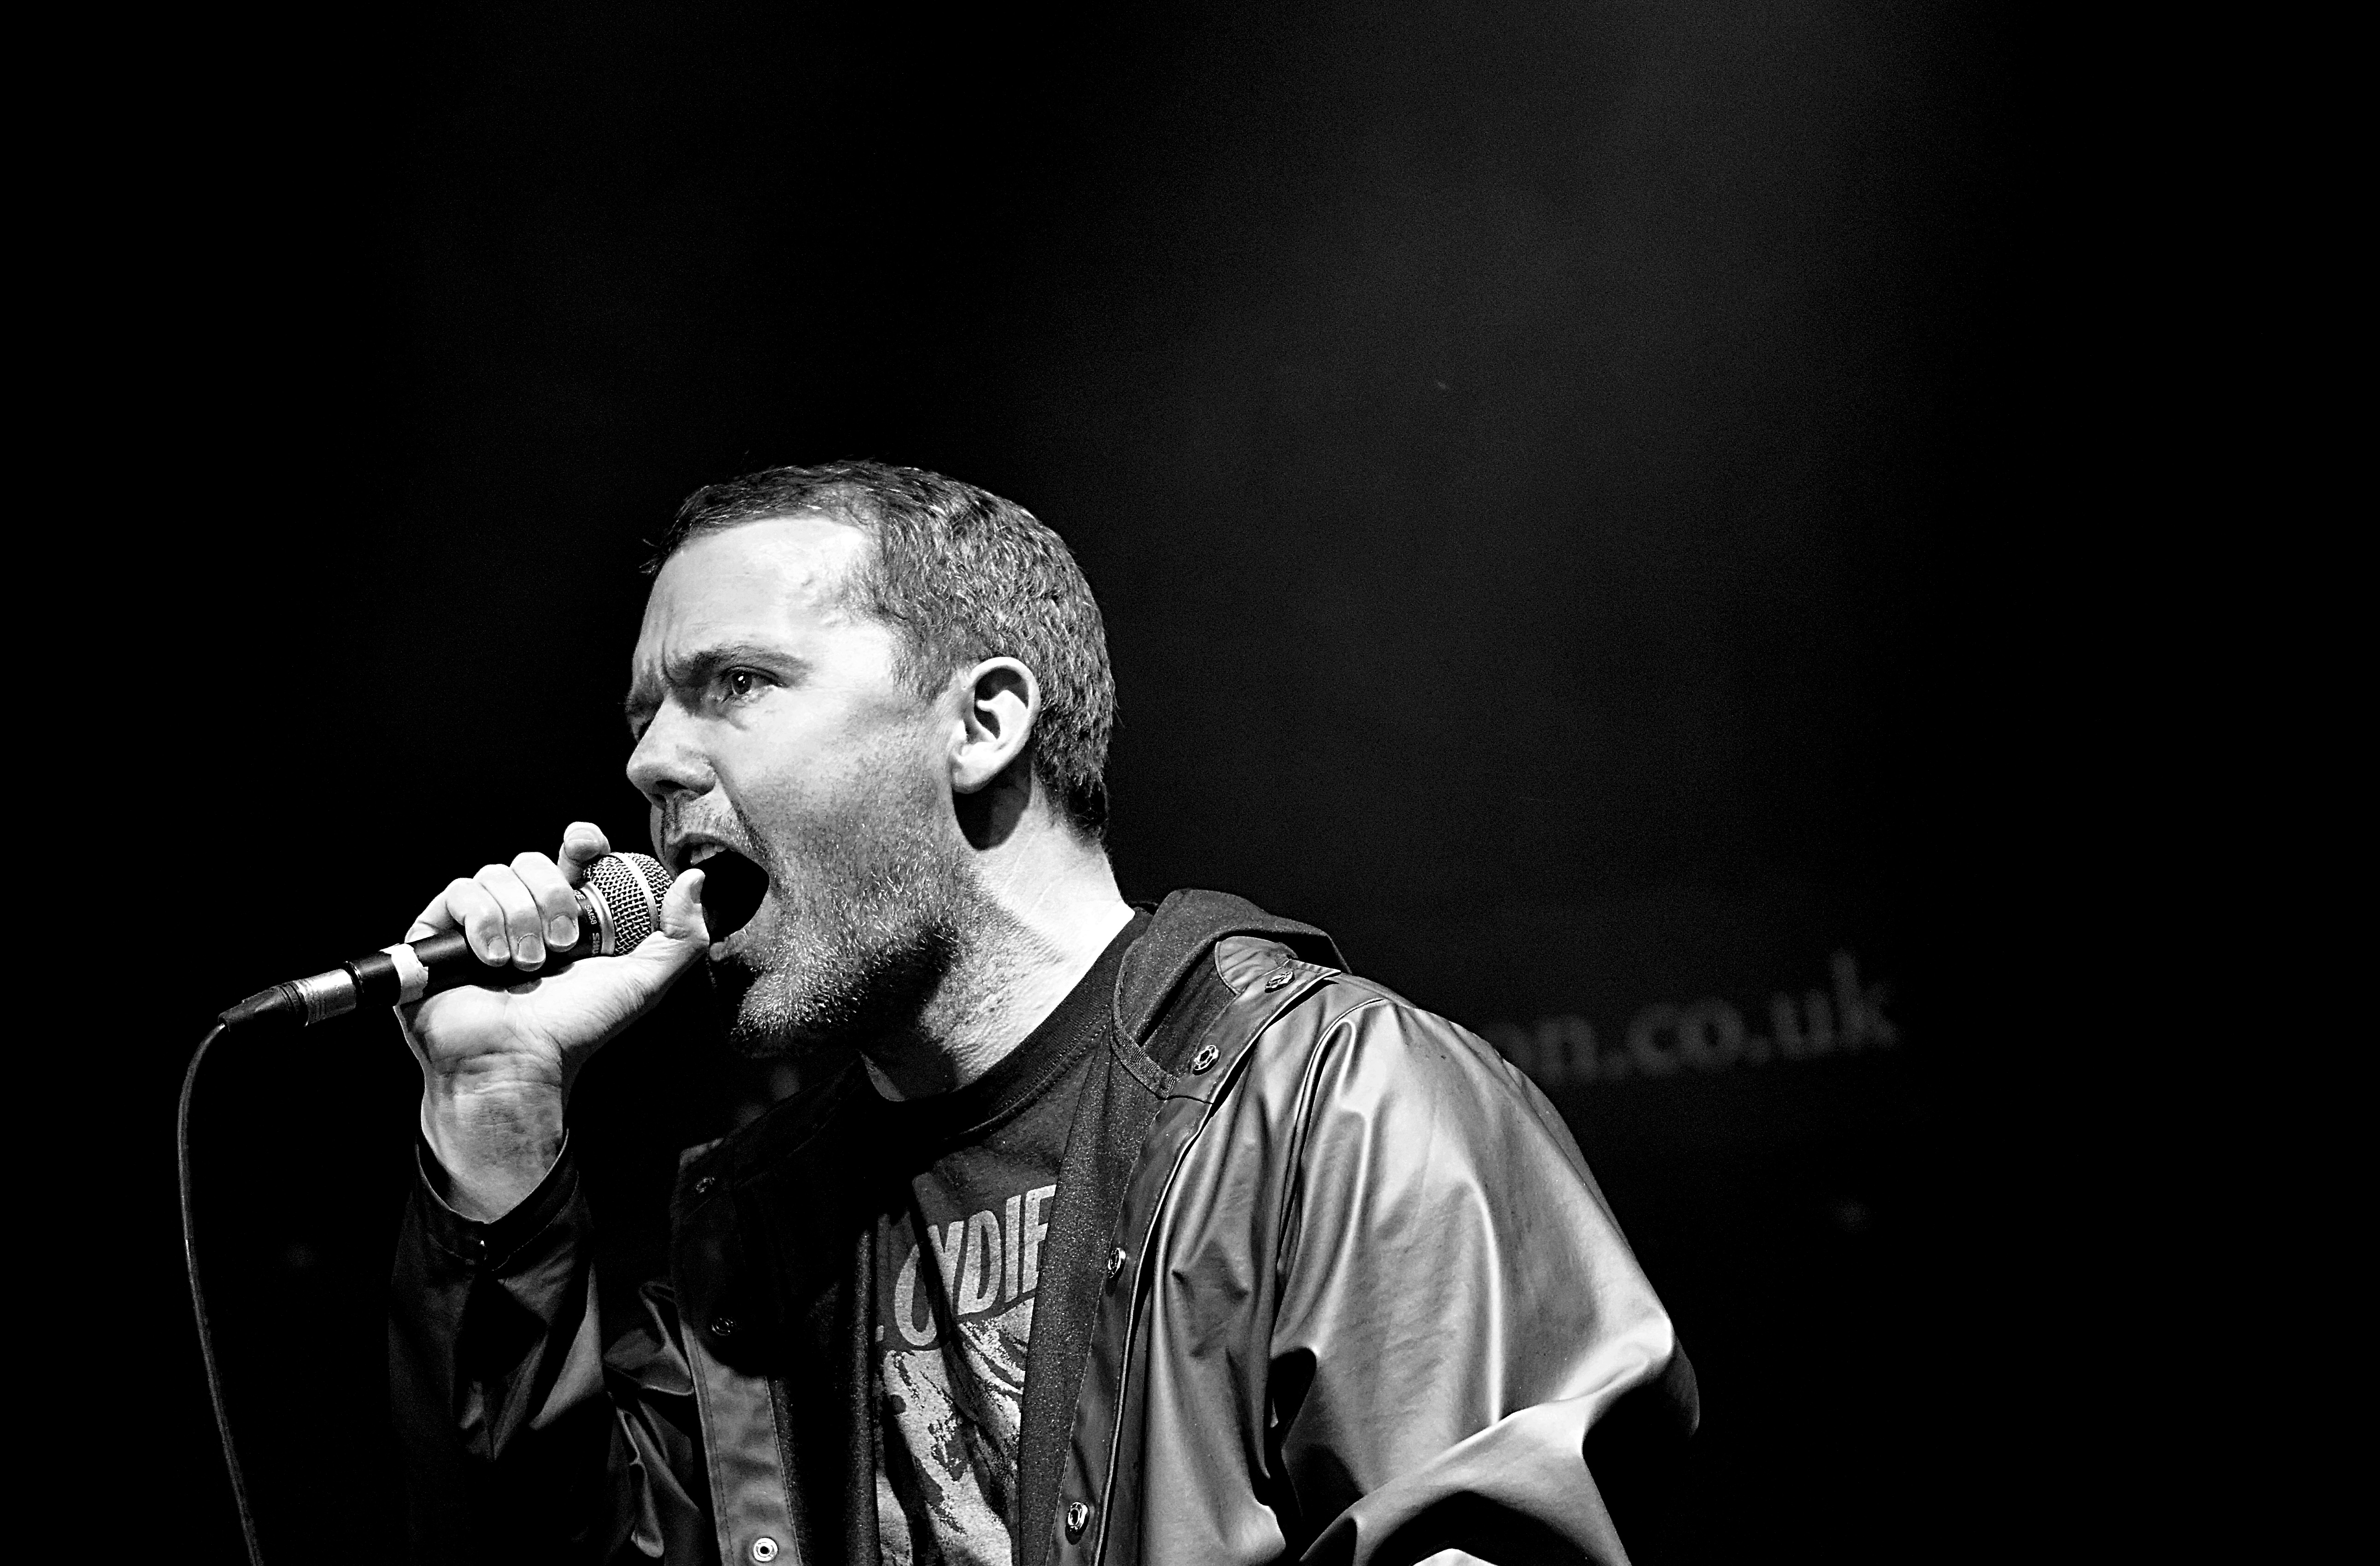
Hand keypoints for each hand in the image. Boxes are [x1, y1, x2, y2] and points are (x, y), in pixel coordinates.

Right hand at [398, 821, 709, 1217]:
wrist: (517, 1062)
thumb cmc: (575, 1029)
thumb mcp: (643, 983)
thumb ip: (681, 936)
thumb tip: (695, 880)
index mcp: (565, 918)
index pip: (571, 856)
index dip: (581, 842)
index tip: (587, 848)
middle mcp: (520, 914)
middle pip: (532, 860)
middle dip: (551, 898)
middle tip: (561, 946)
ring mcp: (477, 923)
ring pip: (497, 874)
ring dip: (520, 920)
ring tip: (525, 967)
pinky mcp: (437, 932)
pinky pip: (460, 892)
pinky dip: (483, 923)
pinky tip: (492, 961)